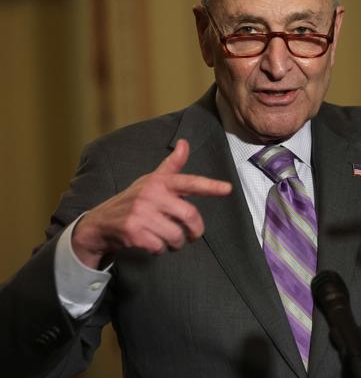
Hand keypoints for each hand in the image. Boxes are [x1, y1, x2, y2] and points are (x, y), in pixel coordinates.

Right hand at [71, 139, 231, 267]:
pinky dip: (160, 250)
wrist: (100, 222)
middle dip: (196, 230)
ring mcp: (141, 213)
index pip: (189, 182)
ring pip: (176, 235)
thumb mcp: (151, 181)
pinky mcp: (133, 232)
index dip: (210, 185)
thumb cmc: (134, 200)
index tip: (227, 188)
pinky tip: (154, 244)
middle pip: (190, 215)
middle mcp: (151, 194)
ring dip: (177, 243)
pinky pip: (160, 247)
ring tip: (171, 241)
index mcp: (159, 182)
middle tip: (193, 235)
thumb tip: (185, 143)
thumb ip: (172, 166)